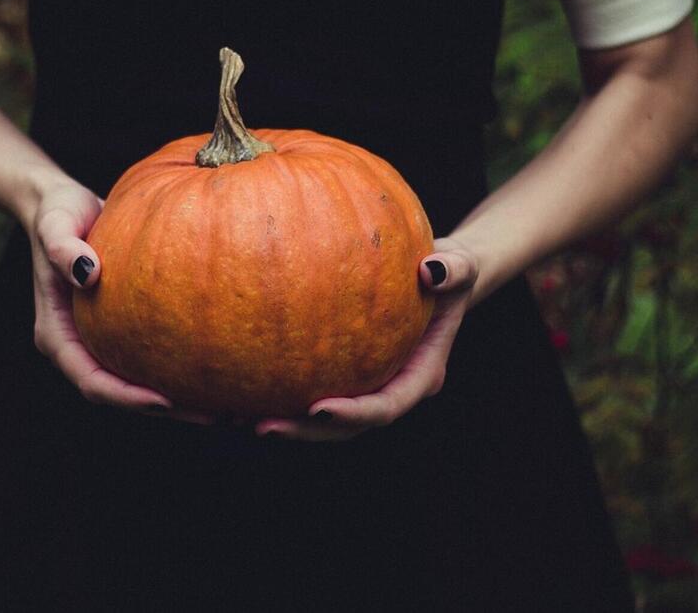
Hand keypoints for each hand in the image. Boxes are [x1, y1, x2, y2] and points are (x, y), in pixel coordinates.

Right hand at [26, 181, 213, 424]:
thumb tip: (88, 273)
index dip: (126, 397)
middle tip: (217, 415)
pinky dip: (183, 367)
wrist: (64, 206)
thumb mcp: (55, 224)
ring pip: (141, 383)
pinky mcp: (124, 330)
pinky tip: (223, 366)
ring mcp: (102, 341)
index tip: (165, 401)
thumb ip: (63, 248)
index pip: (92, 382)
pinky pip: (154, 357)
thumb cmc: (57, 213)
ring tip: (230, 404)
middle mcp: (80, 347)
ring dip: (182, 398)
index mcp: (58, 336)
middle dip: (167, 410)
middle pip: (122, 394)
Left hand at [251, 236, 479, 440]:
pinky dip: (279, 392)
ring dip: (286, 423)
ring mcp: (366, 385)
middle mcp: (391, 388)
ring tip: (238, 417)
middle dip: (306, 432)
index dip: (354, 414)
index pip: (387, 406)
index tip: (318, 409)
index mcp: (420, 375)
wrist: (437, 277)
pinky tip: (239, 386)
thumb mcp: (459, 264)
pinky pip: (309, 387)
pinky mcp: (343, 374)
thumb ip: (453, 269)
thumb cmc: (447, 269)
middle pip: (348, 428)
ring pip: (324, 419)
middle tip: (263, 427)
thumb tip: (431, 270)